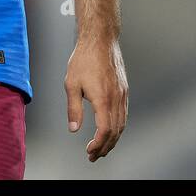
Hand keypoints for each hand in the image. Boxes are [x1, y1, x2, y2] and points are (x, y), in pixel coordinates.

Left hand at [65, 37, 127, 161]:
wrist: (100, 40)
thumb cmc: (84, 58)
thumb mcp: (71, 84)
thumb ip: (73, 109)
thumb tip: (73, 129)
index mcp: (103, 98)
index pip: (105, 130)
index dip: (98, 144)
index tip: (89, 151)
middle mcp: (116, 98)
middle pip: (115, 131)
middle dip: (106, 147)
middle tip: (95, 156)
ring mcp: (123, 94)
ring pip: (122, 123)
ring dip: (113, 138)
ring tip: (103, 147)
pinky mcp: (124, 89)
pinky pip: (124, 113)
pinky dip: (118, 126)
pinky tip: (111, 129)